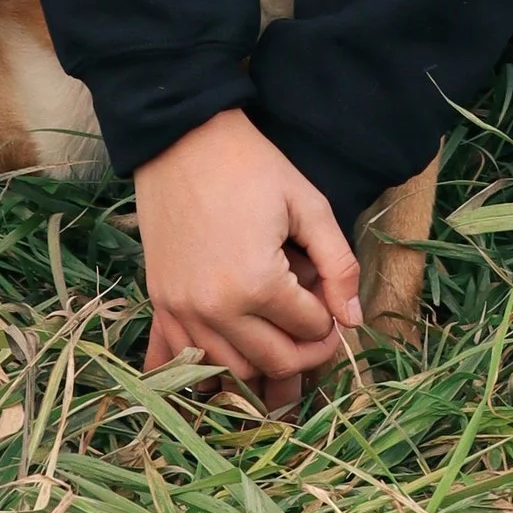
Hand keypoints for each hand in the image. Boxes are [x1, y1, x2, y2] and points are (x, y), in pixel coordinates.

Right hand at [134, 109, 360, 411]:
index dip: (330, 319)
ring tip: (278, 341)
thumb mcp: (309, 205)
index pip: (310, 329)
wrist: (181, 139)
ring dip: (261, 367)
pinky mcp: (160, 302)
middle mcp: (216, 309)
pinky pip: (179, 360)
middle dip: (305, 354)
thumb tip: (353, 319)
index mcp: (258, 284)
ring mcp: (182, 309)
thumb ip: (339, 265)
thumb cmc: (251, 166)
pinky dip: (205, 371)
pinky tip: (225, 364)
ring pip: (231, 373)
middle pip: (273, 364)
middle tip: (316, 330)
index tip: (330, 299)